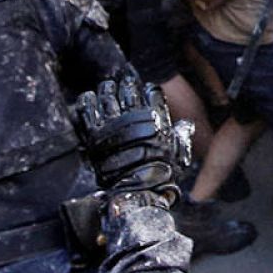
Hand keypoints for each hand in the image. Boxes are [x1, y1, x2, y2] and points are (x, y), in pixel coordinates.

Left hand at [76, 76, 188, 205]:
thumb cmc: (161, 173)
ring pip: (107, 97)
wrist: (138, 189)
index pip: (152, 92)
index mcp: (156, 118)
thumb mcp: (178, 152)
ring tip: (107, 87)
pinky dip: (86, 102)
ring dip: (107, 90)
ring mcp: (113, 125)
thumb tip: (185, 125)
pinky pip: (87, 111)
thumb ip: (181, 135)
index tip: (147, 88)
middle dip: (126, 85)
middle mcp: (134, 117)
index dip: (149, 89)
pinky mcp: (95, 135)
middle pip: (128, 91)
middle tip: (124, 83)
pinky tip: (88, 98)